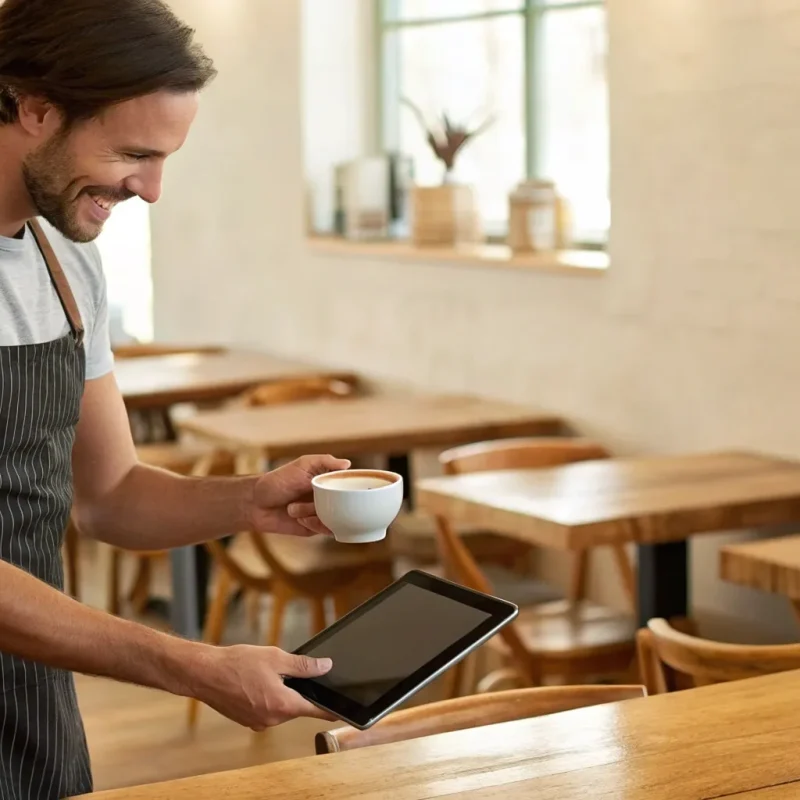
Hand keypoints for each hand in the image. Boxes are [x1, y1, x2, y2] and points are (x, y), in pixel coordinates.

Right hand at [193, 645, 335, 730]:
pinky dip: (268, 698)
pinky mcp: (247, 721)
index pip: (317, 711)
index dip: (332, 709)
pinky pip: (267, 710)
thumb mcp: (276, 657)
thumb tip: (325, 667)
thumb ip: (303, 666)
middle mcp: (272, 720)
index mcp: (283, 705)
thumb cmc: (238, 664)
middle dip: (298, 691)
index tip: (344, 709)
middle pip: (298, 707)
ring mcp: (258, 723)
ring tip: (266, 674)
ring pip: (281, 708)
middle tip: (289, 671)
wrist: (205, 674)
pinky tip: (256, 682)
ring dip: (281, 693)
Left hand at [251, 454, 349, 536]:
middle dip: (331, 502)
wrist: (256, 503)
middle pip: (348, 503)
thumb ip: (324, 462)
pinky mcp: (316, 527)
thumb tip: (348, 464)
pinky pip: (326, 529)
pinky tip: (299, 519)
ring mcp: (324, 512)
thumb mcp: (302, 465)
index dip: (355, 487)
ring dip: (315, 513)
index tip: (353, 490)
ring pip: (337, 517)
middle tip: (313, 498)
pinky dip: (314, 524)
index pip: (351, 484)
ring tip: (294, 508)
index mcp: (329, 480)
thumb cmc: (278, 480)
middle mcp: (330, 497)